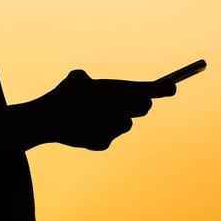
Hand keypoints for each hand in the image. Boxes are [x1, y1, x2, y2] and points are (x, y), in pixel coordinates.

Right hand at [33, 69, 176, 150]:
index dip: (164, 89)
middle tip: (126, 100)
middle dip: (139, 103)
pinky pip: (108, 135)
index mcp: (119, 92)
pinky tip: (84, 127)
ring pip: (125, 123)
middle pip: (144, 108)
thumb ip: (90, 80)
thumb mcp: (76, 77)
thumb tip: (89, 83)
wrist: (47, 119)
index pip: (150, 91)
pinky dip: (99, 131)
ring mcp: (114, 130)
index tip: (172, 87)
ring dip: (116, 118)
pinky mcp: (104, 143)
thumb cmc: (63, 94)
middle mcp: (122, 112)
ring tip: (93, 113)